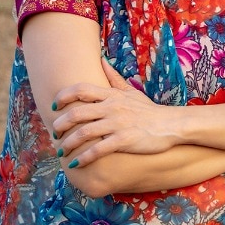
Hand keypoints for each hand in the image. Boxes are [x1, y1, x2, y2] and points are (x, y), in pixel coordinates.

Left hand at [51, 60, 180, 165]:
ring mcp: (118, 124)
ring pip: (84, 132)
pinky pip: (98, 150)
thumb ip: (113, 78)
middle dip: (60, 124)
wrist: (171, 125)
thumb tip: (101, 60)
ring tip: (61, 152)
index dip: (63, 96)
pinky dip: (84, 157)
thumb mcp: (131, 91)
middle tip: (54, 133)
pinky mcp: (124, 140)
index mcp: (111, 95)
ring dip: (68, 144)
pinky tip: (76, 164)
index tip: (54, 106)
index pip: (80, 89)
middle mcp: (112, 107)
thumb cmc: (148, 110)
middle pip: (77, 112)